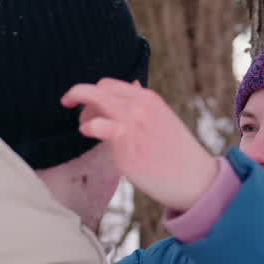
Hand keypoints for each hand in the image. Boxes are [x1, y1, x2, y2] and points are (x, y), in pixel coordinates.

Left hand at [61, 79, 217, 211]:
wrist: (195, 179)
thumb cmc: (177, 153)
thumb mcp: (164, 119)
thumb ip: (144, 104)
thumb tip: (132, 85)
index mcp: (149, 99)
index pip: (109, 85)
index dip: (91, 91)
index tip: (82, 100)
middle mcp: (140, 107)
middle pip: (97, 90)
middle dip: (77, 95)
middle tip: (67, 103)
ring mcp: (132, 125)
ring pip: (94, 104)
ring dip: (82, 115)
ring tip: (85, 128)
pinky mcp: (126, 146)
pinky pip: (95, 128)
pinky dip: (87, 129)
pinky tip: (88, 134)